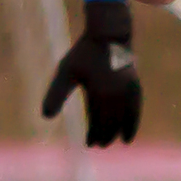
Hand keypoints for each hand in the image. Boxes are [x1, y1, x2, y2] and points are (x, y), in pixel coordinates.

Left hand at [39, 0, 142, 146]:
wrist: (109, 35)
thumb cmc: (84, 54)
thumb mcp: (66, 72)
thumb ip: (56, 94)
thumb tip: (45, 117)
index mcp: (99, 93)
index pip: (97, 122)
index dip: (93, 134)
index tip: (88, 143)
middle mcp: (116, 95)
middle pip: (111, 124)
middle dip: (105, 136)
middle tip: (97, 145)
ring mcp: (128, 91)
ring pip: (124, 119)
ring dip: (118, 132)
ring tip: (114, 142)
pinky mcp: (135, 87)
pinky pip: (136, 110)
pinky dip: (133, 124)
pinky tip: (129, 136)